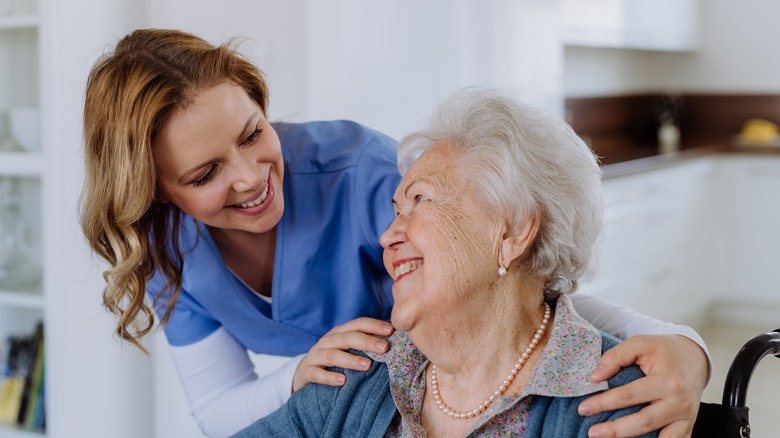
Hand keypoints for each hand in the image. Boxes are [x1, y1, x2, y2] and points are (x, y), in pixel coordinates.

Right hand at [292, 317, 394, 391]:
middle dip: (367, 341)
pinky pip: (317, 373)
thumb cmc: (334, 360)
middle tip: (384, 348)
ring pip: (333, 355)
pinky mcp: (307, 371)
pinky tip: (342, 381)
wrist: (304, 373)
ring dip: (350, 360)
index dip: (374, 325)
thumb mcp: (347, 349)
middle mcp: (328, 341)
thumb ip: (365, 345)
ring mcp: (316, 355)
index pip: (358, 324)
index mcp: (340, 332)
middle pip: (347, 337)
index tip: (391, 330)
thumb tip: (394, 342)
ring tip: (367, 366)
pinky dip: (329, 377)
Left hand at [578, 334, 708, 437]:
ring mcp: (685, 417)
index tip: (583, 408)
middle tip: (592, 433)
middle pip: (644, 422)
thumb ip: (616, 356)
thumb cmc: (664, 350)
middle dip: (616, 430)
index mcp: (666, 380)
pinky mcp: (688, 426)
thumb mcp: (640, 343)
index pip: (629, 396)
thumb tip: (595, 377)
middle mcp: (678, 402)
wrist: (695, 357)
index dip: (604, 403)